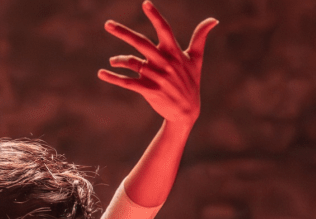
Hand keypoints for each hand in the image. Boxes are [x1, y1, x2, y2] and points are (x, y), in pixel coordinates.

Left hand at [97, 1, 216, 126]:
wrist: (186, 111)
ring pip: (132, 62)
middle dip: (123, 32)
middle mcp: (164, 62)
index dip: (155, 16)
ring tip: (112, 62)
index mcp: (174, 52)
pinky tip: (101, 74)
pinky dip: (113, 78)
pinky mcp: (149, 90)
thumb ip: (200, 38)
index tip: (145, 3)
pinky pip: (127, 82)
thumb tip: (213, 20)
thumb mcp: (197, 59)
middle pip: (141, 42)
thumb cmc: (191, 82)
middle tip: (107, 24)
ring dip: (118, 60)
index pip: (164, 29)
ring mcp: (156, 76)